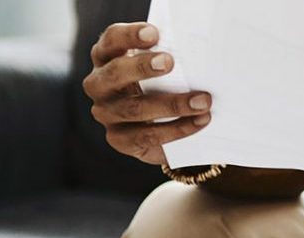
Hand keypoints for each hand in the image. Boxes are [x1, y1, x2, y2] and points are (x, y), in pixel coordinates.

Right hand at [82, 22, 212, 165]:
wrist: (158, 126)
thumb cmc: (162, 83)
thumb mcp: (162, 68)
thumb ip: (171, 58)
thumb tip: (201, 54)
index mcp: (107, 57)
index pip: (111, 40)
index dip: (129, 36)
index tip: (153, 33)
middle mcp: (100, 84)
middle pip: (115, 73)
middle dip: (142, 67)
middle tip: (170, 62)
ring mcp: (106, 113)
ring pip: (134, 109)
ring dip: (172, 104)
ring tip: (203, 101)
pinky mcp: (119, 139)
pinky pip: (147, 136)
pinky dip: (177, 129)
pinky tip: (200, 121)